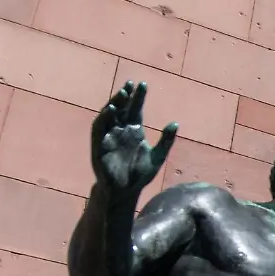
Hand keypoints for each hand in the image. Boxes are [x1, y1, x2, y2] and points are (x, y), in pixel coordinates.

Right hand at [91, 81, 177, 195]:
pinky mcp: (99, 145)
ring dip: (114, 103)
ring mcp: (109, 137)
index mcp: (134, 132)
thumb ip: (166, 141)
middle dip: (125, 96)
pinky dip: (104, 118)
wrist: (126, 192)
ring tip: (122, 93)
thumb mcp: (157, 157)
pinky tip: (110, 110)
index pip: (135, 109)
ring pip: (110, 115)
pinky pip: (99, 128)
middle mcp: (121, 131)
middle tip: (131, 84)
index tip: (143, 84)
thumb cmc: (139, 175)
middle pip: (122, 108)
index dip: (138, 97)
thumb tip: (175, 123)